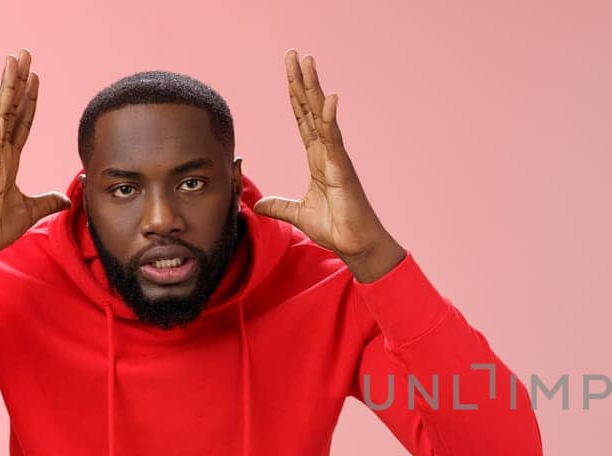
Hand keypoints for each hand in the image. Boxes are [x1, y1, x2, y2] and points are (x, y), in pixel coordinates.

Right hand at [0, 49, 69, 281]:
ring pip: (1, 118)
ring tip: (11, 62)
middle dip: (18, 81)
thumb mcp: (31, 210)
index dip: (30, 99)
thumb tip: (66, 198)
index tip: (35, 75)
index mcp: (9, 159)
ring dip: (6, 90)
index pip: (22, 122)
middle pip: (11, 110)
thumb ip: (48, 200)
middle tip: (22, 53)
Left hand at [254, 49, 404, 282]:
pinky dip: (330, 116)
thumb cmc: (336, 229)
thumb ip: (278, 204)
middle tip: (294, 53)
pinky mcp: (342, 168)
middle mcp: (326, 151)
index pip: (302, 119)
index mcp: (317, 158)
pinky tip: (328, 96)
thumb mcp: (297, 214)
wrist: (355, 245)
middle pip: (310, 108)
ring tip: (308, 60)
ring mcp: (335, 157)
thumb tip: (256, 203)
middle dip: (301, 80)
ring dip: (313, 86)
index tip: (289, 73)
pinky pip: (333, 137)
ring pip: (321, 114)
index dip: (294, 96)